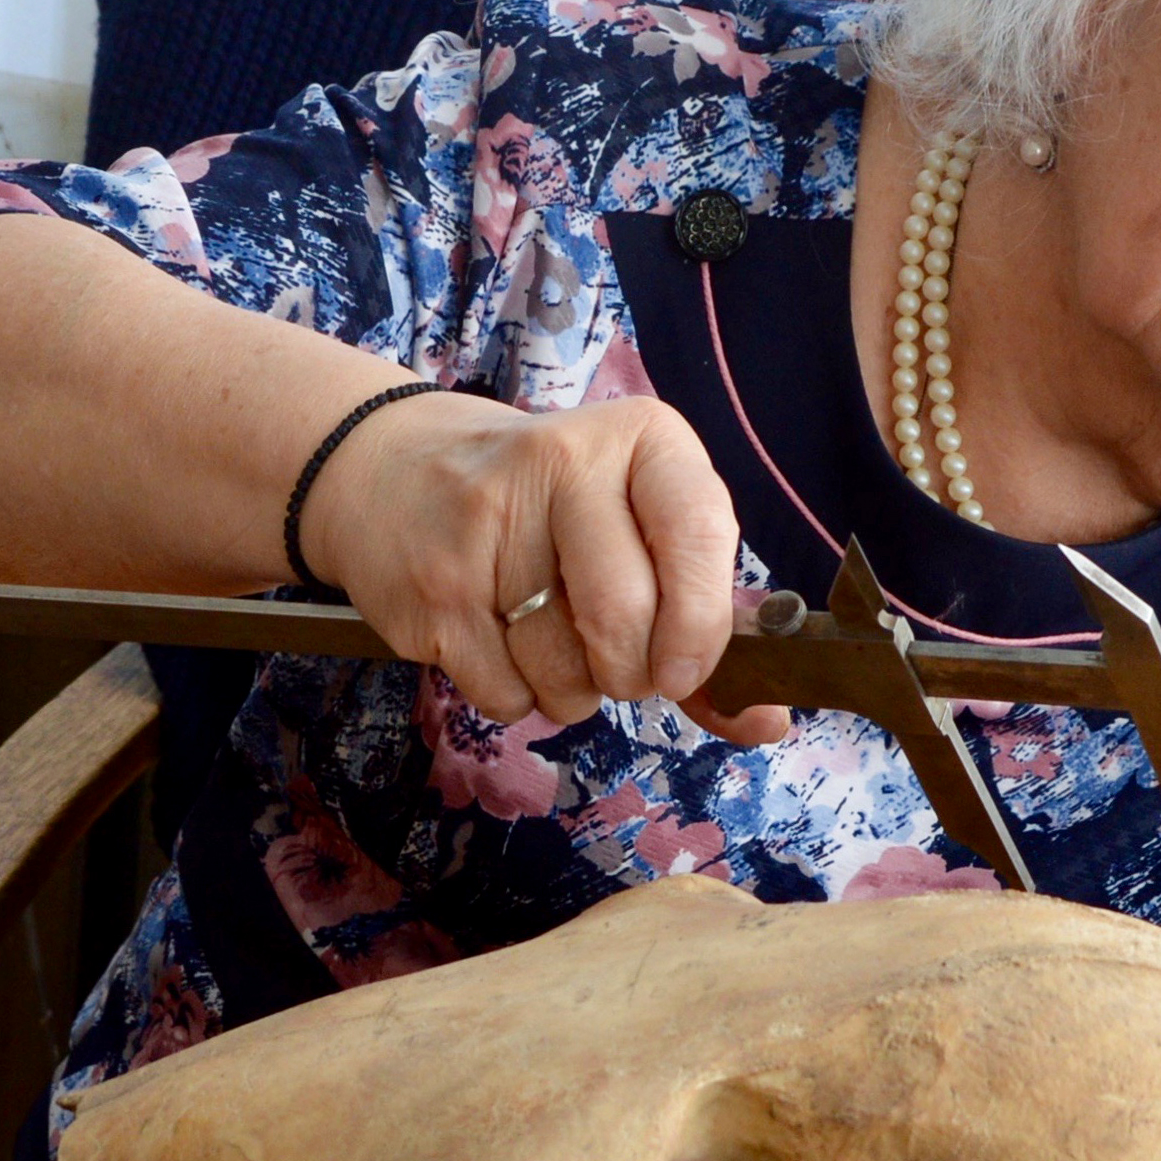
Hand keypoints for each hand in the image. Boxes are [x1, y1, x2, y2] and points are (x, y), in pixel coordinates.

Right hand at [299, 391, 789, 743]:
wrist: (392, 472)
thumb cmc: (551, 510)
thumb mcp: (638, 523)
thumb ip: (707, 622)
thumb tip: (768, 722)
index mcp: (638, 438)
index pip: (698, 532)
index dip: (703, 624)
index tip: (689, 669)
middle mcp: (560, 463)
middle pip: (626, 616)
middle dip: (635, 672)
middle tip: (621, 661)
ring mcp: (484, 526)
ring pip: (565, 670)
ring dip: (576, 691)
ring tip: (557, 644)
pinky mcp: (431, 591)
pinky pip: (507, 695)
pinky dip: (520, 698)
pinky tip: (505, 647)